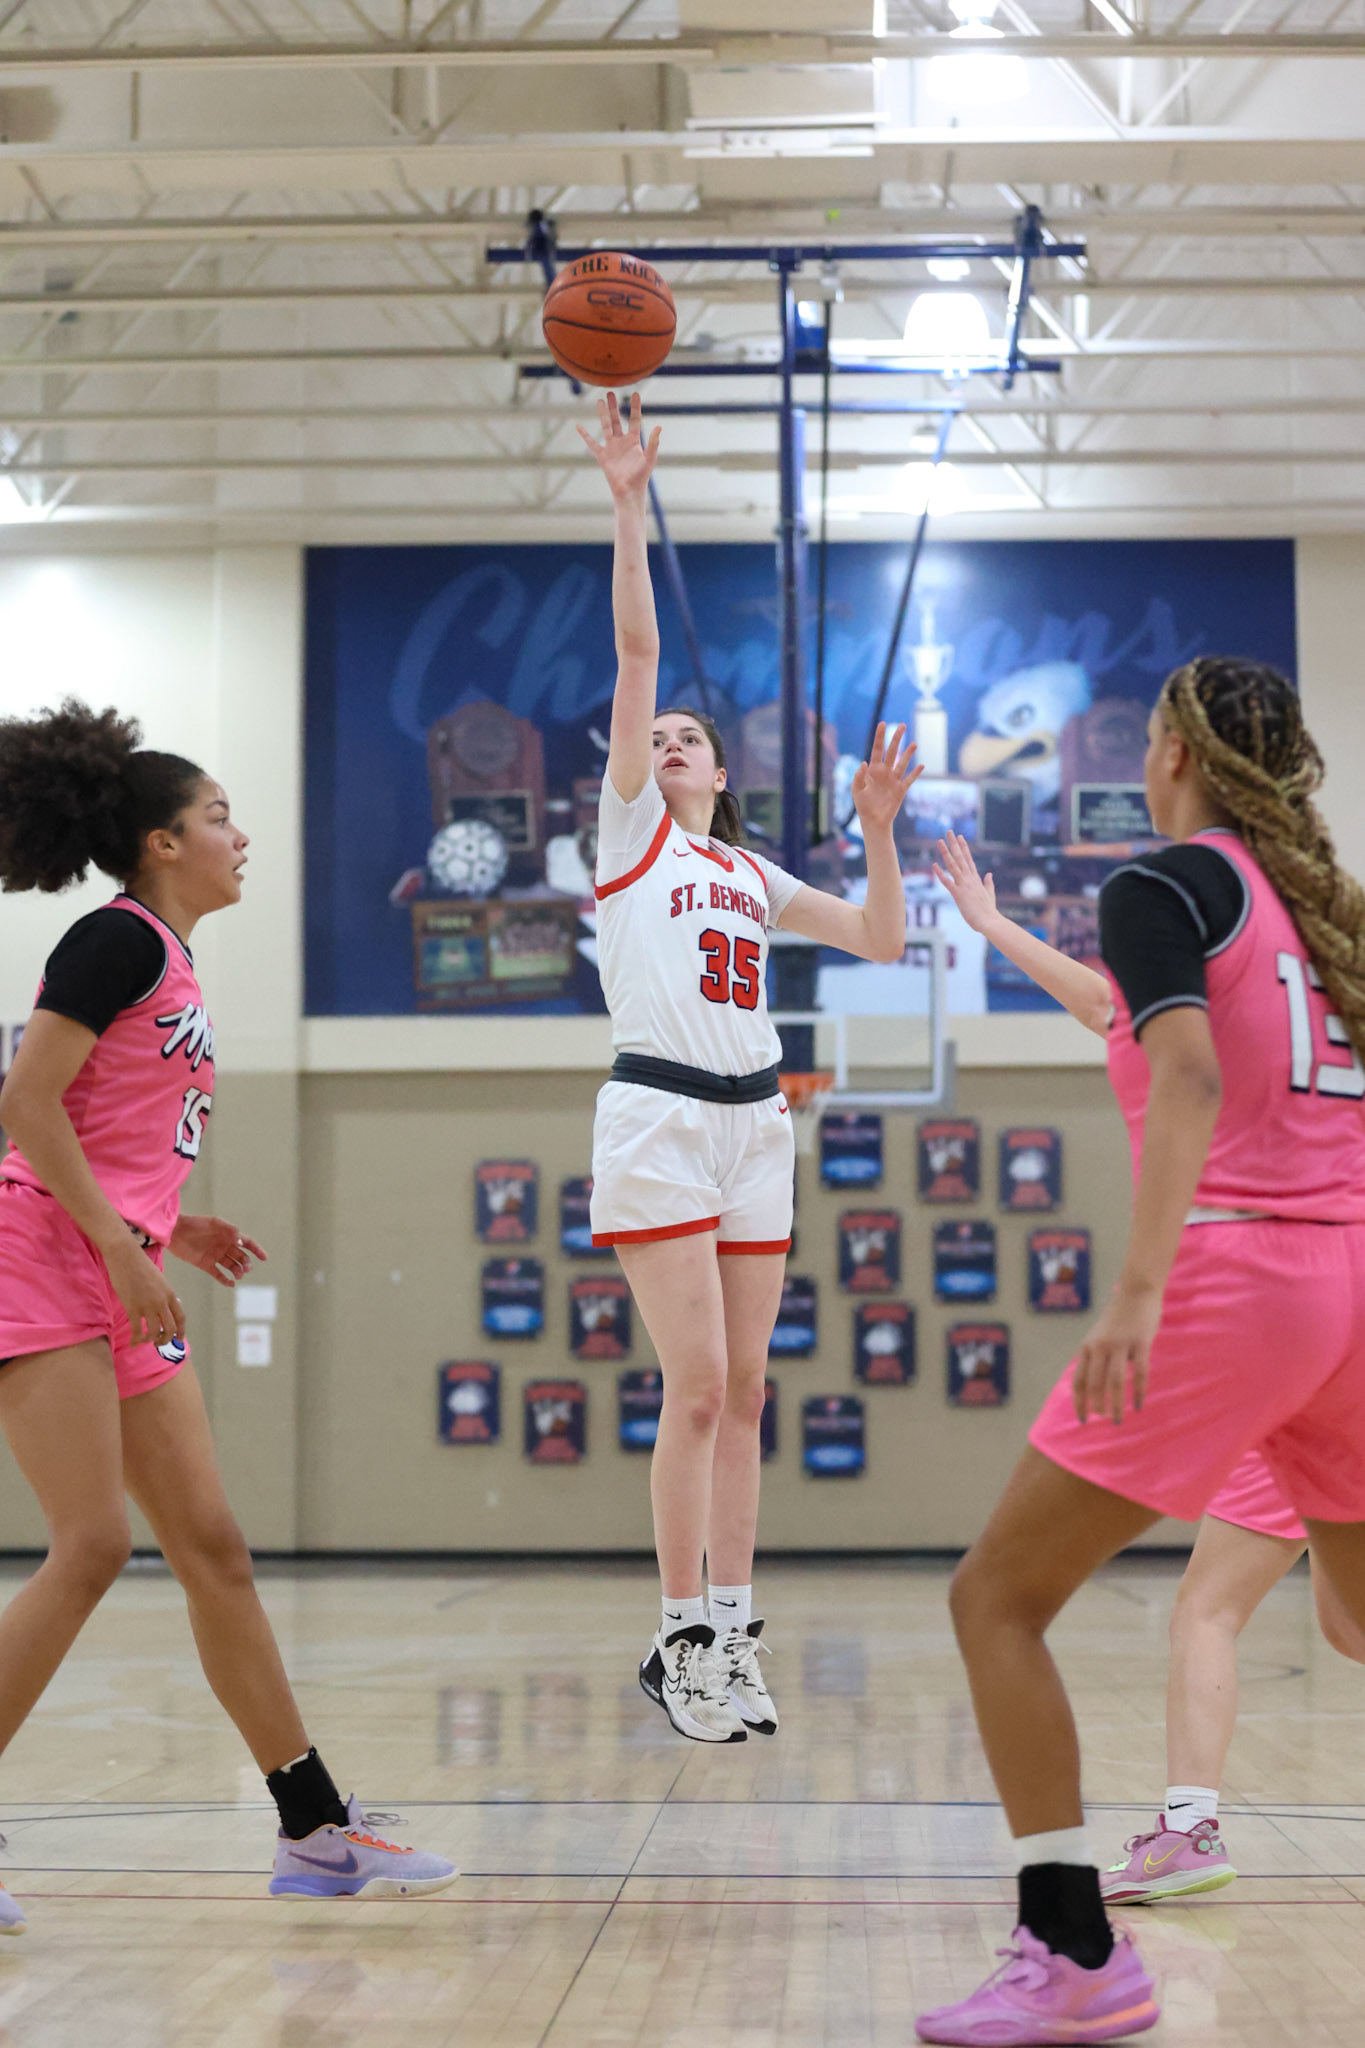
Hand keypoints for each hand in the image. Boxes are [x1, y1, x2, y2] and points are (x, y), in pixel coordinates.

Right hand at [104, 1236, 186, 1350]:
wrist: (125, 1257)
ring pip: (154, 1332)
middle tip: (159, 1343)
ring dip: (151, 1340)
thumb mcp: (159, 1280)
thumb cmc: (140, 1266)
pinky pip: (137, 1330)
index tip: (179, 1339)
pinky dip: (136, 1340)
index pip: (181, 1318)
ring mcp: (148, 1306)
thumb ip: (163, 1295)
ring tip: (146, 1341)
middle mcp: (162, 1302)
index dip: (181, 1331)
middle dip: (166, 1339)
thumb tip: (163, 1308)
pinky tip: (133, 1344)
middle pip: (170, 1328)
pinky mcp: (133, 1308)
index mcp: (170, 1294)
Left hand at [169, 1214, 266, 1288]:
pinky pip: (218, 1274)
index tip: (264, 1258)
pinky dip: (225, 1280)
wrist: (175, 1231)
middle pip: (241, 1257)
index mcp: (228, 1235)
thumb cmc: (195, 1223)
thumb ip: (228, 1229)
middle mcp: (224, 1246)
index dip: (256, 1250)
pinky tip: (231, 1283)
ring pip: (232, 1266)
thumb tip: (241, 1239)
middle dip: (246, 1263)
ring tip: (238, 1275)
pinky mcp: (205, 1264)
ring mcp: (215, 1256)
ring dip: (238, 1271)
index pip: (247, 1243)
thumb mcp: (213, 1223)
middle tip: (246, 1268)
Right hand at [576, 391, 660, 502]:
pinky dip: (585, 435)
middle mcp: (622, 441)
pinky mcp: (602, 456)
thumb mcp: (650, 458)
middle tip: (610, 392)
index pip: (634, 419)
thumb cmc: (641, 477)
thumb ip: (653, 443)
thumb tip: (659, 426)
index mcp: (634, 441)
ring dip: (602, 414)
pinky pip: (592, 443)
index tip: (635, 393)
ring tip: (599, 401)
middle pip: (617, 419)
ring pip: (605, 426)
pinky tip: (578, 426)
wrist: (628, 492)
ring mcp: (611, 448)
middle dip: (614, 406)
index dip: (635, 407)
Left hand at [851, 723, 921, 833]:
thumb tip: (864, 763)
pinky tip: (922, 765)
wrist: (873, 821)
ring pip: (902, 763)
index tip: (882, 723)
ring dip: (908, 753)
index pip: (877, 750)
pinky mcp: (901, 790)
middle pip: (892, 752)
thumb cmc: (863, 806)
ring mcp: (894, 780)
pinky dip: (915, 773)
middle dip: (896, 738)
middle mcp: (884, 772)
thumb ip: (858, 777)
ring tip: (914, 743)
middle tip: (902, 725)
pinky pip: (909, 779)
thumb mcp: (856, 791)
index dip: (879, 737)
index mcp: (873, 770)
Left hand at [932, 830, 997, 934]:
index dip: (963, 847)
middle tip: (949, 832)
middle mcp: (970, 879)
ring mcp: (964, 885)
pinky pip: (947, 882)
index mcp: (976, 879)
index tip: (960, 837)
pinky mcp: (958, 894)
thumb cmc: (988, 911)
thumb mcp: (990, 894)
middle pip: (960, 857)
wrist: (989, 921)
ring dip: (946, 853)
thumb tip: (989, 874)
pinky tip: (934, 865)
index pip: (968, 859)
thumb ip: (988, 883)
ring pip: (953, 865)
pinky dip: (940, 873)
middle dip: (954, 844)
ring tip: (940, 841)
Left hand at [1072, 1282, 1163, 1423]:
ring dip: (1115, 1404)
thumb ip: (1094, 1356)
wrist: (1136, 1292)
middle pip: (1093, 1383)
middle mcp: (1099, 1346)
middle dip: (1096, 1406)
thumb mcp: (1098, 1336)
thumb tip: (1091, 1385)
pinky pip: (1139, 1372)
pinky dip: (1139, 1391)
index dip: (1079, 1401)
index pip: (1078, 1380)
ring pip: (1114, 1382)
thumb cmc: (1118, 1317)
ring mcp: (1119, 1344)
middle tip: (1103, 1421)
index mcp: (1087, 1347)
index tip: (1082, 1419)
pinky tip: (1139, 1404)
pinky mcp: (1140, 1342)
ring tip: (1117, 1420)